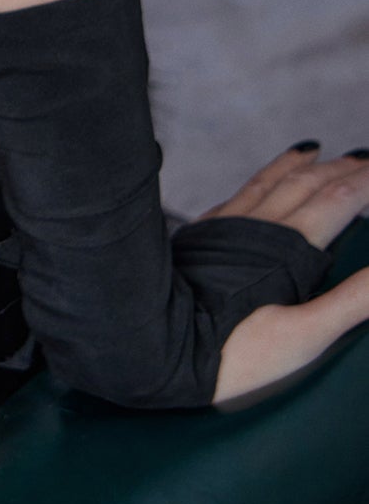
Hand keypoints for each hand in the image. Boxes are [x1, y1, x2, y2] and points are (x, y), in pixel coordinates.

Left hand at [202, 144, 368, 403]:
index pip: (338, 200)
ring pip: (269, 183)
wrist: (156, 350)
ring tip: (313, 150)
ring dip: (297, 166)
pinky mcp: (201, 238)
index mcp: (288, 248)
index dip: (363, 184)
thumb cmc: (233, 353)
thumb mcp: (304, 337)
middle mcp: (258, 227)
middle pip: (306, 184)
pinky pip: (237, 196)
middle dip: (338, 169)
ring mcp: (226, 228)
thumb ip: (353, 302)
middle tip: (361, 157)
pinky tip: (258, 183)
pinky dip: (258, 181)